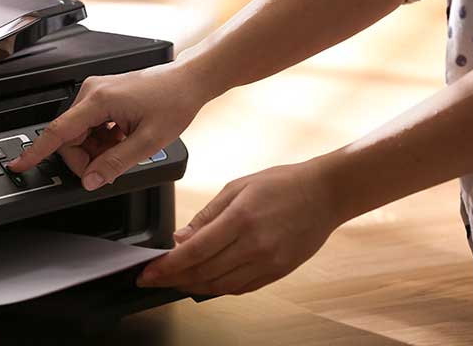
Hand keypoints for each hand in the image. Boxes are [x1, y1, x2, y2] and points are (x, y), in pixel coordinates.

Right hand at [6, 61, 210, 190]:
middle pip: (68, 138)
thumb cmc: (173, 101)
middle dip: (85, 158)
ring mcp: (96, 93)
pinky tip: (123, 138)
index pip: (57, 132)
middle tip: (110, 166)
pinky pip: (90, 127)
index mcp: (98, 100)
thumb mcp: (148, 141)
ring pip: (80, 134)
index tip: (19, 165)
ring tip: (125, 147)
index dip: (36, 152)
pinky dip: (102, 140)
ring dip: (97, 149)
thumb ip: (115, 164)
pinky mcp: (102, 96)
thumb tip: (90, 180)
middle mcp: (92, 92)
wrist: (188, 81)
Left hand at [136, 161, 339, 295]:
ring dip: (193, 286)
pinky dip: (218, 288)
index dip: (166, 267)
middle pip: (202, 274)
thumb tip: (180, 238)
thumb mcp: (237, 187)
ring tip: (175, 280)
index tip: (147, 273)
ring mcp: (267, 262)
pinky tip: (205, 281)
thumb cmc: (283, 183)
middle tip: (154, 279)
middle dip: (172, 280)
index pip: (193, 252)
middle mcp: (254, 245)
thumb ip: (206, 215)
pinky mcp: (277, 272)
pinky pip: (240, 288)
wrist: (325, 193)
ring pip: (220, 286)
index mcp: (240, 219)